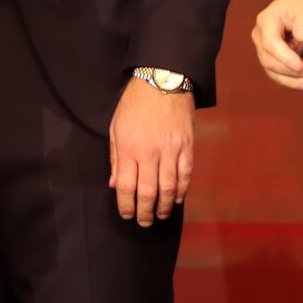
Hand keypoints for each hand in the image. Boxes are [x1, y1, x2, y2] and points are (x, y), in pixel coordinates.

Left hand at [108, 77, 194, 225]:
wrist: (161, 80)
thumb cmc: (134, 104)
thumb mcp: (115, 128)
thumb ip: (115, 158)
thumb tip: (115, 185)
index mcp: (128, 148)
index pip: (126, 187)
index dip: (126, 206)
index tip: (127, 215)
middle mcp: (150, 153)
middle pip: (148, 192)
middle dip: (145, 212)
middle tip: (144, 222)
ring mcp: (170, 151)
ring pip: (169, 188)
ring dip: (165, 207)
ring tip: (161, 215)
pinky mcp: (187, 147)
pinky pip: (185, 175)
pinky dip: (182, 191)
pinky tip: (177, 199)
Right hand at [252, 0, 302, 90]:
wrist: (300, 8)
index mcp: (266, 21)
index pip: (270, 42)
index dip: (283, 56)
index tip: (300, 66)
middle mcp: (260, 36)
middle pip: (269, 59)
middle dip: (290, 70)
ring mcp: (263, 48)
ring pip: (272, 70)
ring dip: (291, 80)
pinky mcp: (271, 58)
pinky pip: (277, 74)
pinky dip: (291, 81)